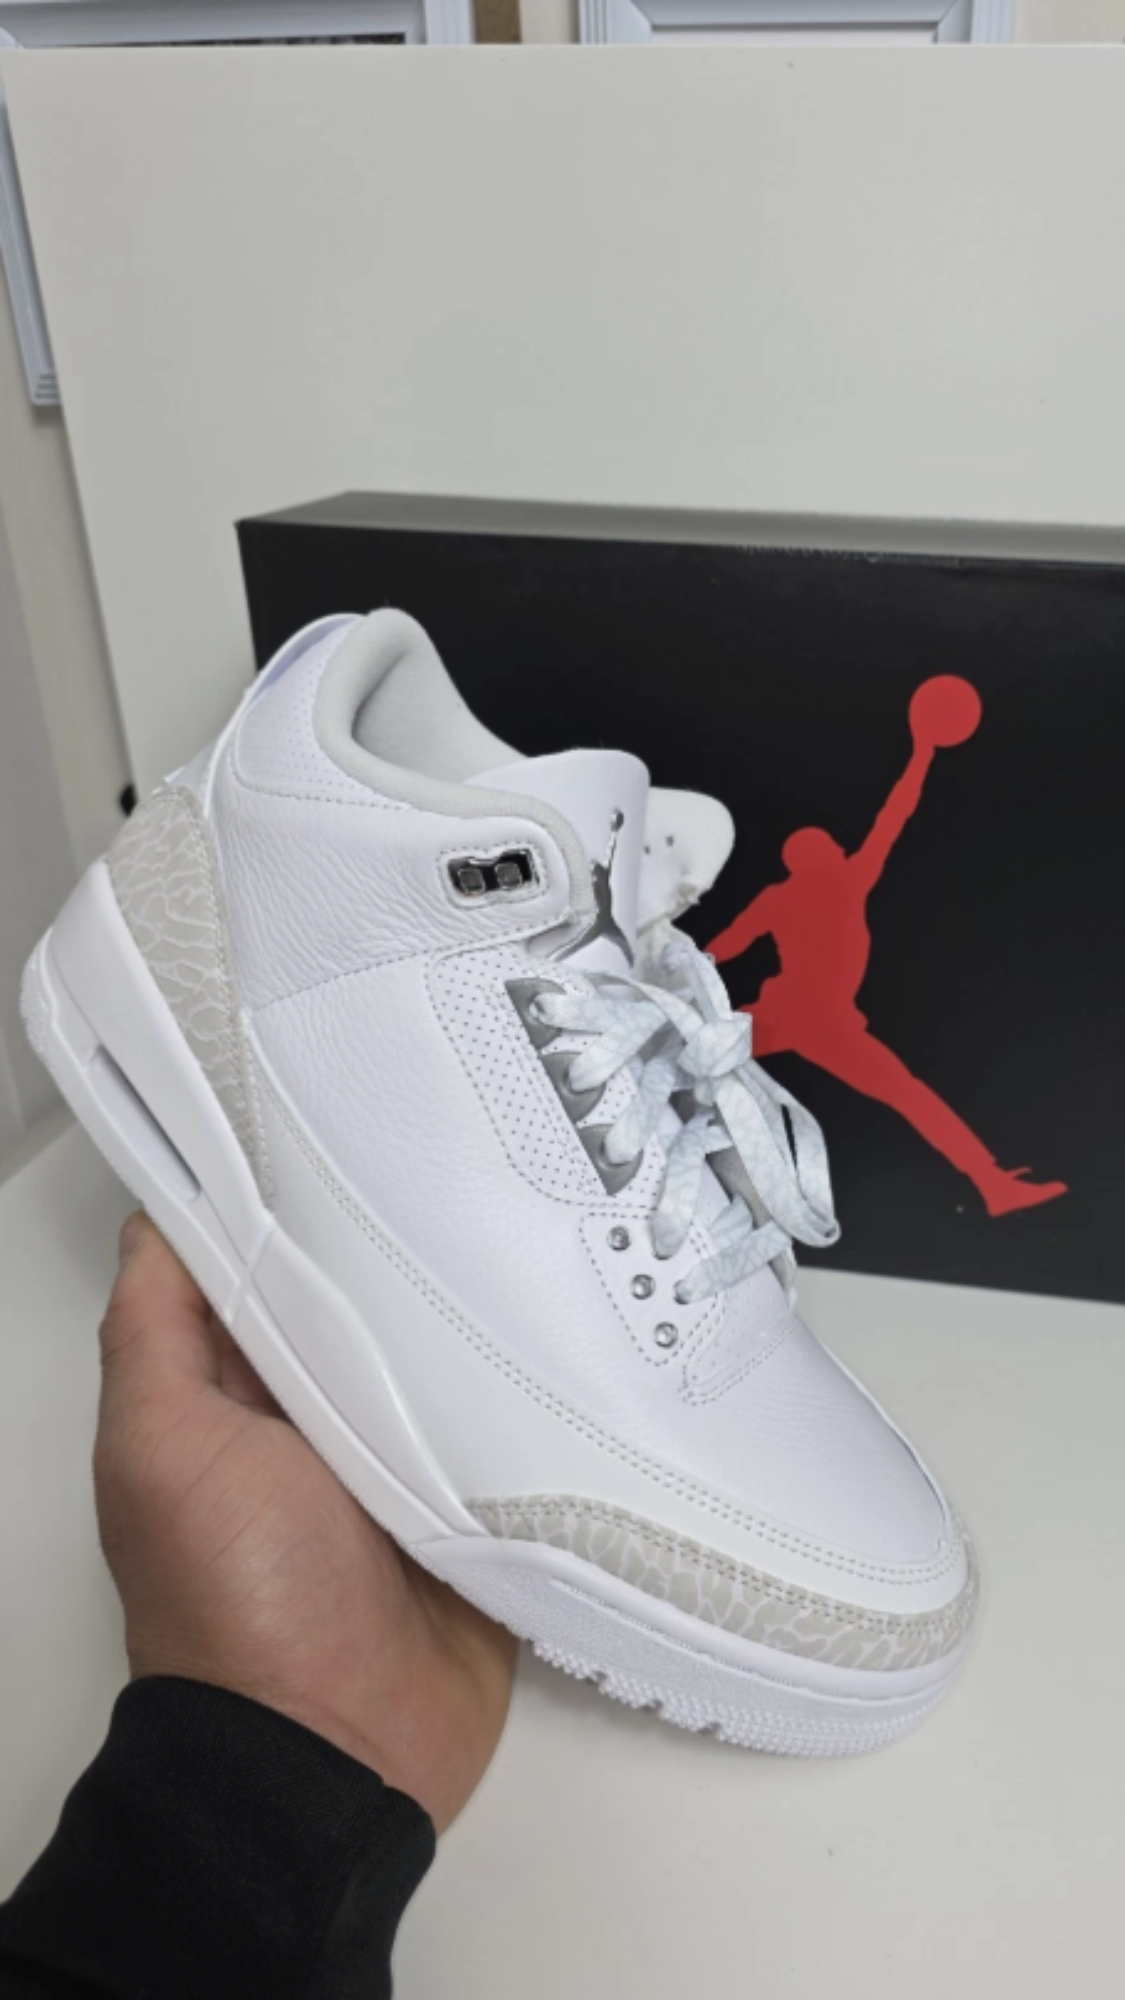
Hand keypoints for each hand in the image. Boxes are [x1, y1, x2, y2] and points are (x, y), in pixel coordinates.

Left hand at [94, 1213, 516, 1832]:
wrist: (333, 1750)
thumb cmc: (233, 1600)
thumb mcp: (160, 1446)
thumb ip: (154, 1333)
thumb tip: (157, 1219)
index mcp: (234, 1395)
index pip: (260, 1266)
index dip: (285, 1196)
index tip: (332, 1117)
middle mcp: (316, 1417)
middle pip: (361, 1300)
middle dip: (397, 1242)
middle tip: (457, 1155)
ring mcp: (401, 1458)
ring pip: (440, 1352)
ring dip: (471, 1312)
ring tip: (529, 1218)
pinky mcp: (476, 1500)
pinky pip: (505, 1424)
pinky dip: (527, 1388)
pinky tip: (572, 1323)